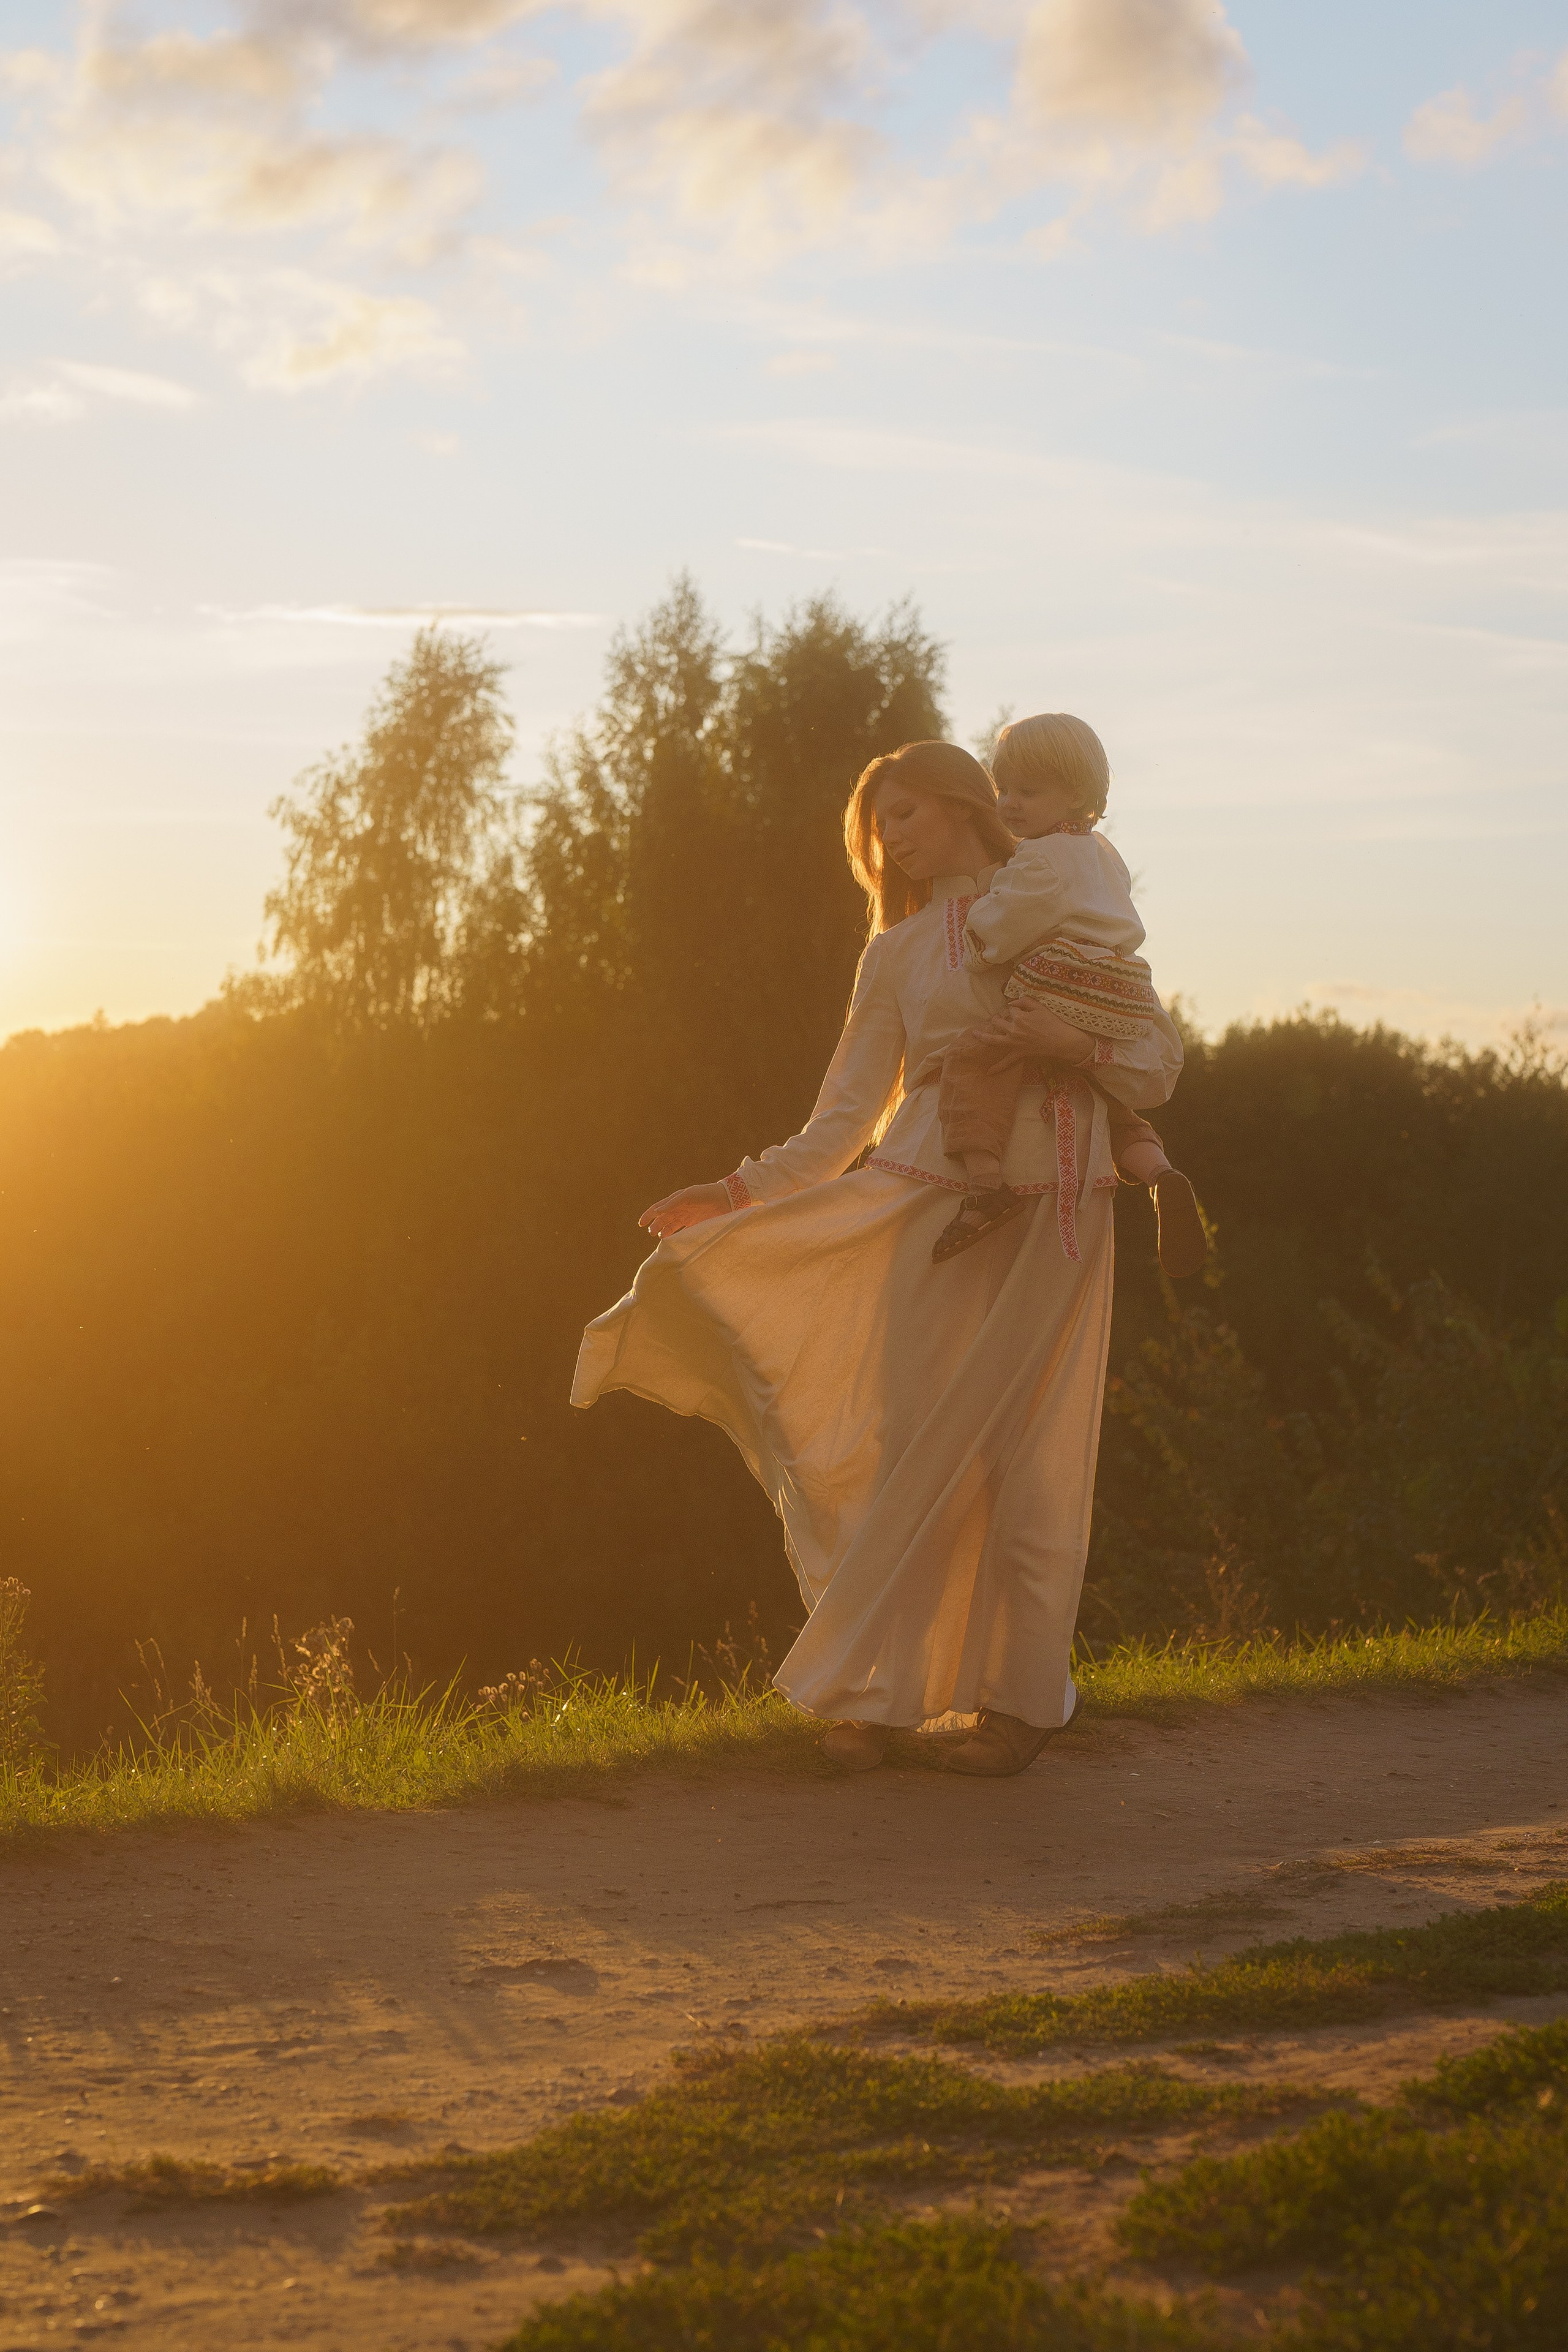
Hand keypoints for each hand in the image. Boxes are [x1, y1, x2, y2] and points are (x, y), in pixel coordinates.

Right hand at [638, 1182, 732, 1238]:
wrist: (726, 1200)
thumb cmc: (706, 1194)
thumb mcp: (688, 1195)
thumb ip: (672, 1203)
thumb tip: (657, 1211)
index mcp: (676, 1200)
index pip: (658, 1208)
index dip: (648, 1215)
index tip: (641, 1223)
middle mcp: (680, 1209)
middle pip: (663, 1219)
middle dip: (655, 1225)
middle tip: (651, 1233)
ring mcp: (687, 1218)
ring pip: (671, 1227)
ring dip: (664, 1232)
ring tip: (660, 1237)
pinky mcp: (696, 1226)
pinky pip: (682, 1233)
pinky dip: (676, 1238)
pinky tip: (672, 1241)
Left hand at [969, 1002, 1095, 1062]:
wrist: (1062, 1040)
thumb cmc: (1053, 1023)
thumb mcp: (1040, 1007)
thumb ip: (1025, 1001)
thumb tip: (1012, 1001)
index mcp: (1019, 1018)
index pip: (1011, 1009)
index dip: (1015, 1008)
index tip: (1019, 1009)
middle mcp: (1014, 1030)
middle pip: (999, 1022)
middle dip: (997, 1018)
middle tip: (998, 1017)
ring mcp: (1015, 1044)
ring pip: (994, 1040)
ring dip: (983, 1036)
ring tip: (975, 1033)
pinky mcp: (1019, 1054)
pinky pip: (1006, 1062)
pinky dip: (997, 1067)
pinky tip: (988, 1072)